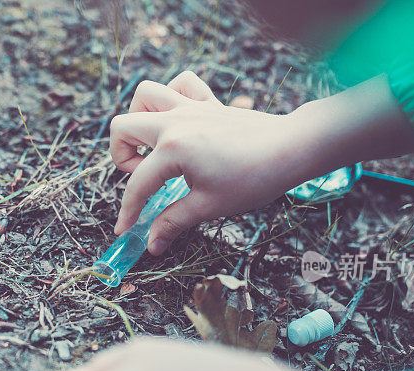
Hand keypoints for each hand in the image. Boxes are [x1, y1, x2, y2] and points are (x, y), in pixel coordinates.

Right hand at [110, 71, 314, 254]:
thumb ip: (173, 222)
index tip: (125, 230)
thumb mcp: (209, 206)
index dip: (128, 212)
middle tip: (145, 179)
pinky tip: (179, 121)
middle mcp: (174, 123)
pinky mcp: (207, 103)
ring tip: (152, 146)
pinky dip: (171, 97)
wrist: (291, 148)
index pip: (137, 185)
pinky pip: (180, 84)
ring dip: (139, 119)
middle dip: (122, 157)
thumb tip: (151, 245)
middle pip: (122, 127)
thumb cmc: (253, 178)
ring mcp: (190, 107)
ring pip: (144, 95)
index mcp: (172, 150)